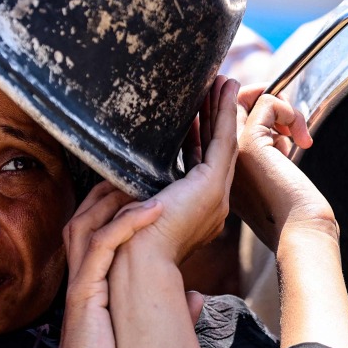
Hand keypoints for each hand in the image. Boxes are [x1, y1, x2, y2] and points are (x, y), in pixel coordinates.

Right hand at [51, 181, 162, 347]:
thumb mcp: (145, 330)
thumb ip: (168, 308)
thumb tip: (196, 297)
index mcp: (95, 280)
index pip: (100, 229)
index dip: (119, 204)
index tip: (150, 187)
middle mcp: (84, 275)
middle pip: (87, 215)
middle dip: (112, 189)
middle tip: (144, 171)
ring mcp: (82, 282)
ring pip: (90, 222)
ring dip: (118, 198)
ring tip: (148, 180)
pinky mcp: (85, 292)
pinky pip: (102, 247)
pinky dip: (126, 225)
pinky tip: (152, 209)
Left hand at [130, 75, 240, 264]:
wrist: (133, 266)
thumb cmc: (123, 248)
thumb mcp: (129, 211)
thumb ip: (133, 195)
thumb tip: (120, 182)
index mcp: (194, 213)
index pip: (199, 166)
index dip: (200, 136)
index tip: (196, 113)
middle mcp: (211, 205)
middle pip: (215, 151)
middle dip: (214, 118)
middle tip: (215, 89)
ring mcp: (216, 196)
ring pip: (223, 142)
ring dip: (223, 110)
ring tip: (223, 81)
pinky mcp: (212, 186)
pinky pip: (224, 141)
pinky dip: (225, 113)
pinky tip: (227, 88)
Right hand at [232, 92, 334, 251]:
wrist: (299, 233)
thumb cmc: (292, 212)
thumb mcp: (275, 176)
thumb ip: (270, 153)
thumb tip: (278, 129)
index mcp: (218, 171)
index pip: (220, 127)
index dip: (245, 112)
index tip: (275, 119)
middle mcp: (218, 159)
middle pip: (226, 106)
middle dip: (258, 100)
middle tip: (286, 116)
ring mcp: (231, 150)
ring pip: (244, 98)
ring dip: (279, 105)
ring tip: (296, 131)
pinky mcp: (251, 143)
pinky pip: (266, 102)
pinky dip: (289, 111)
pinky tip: (302, 138)